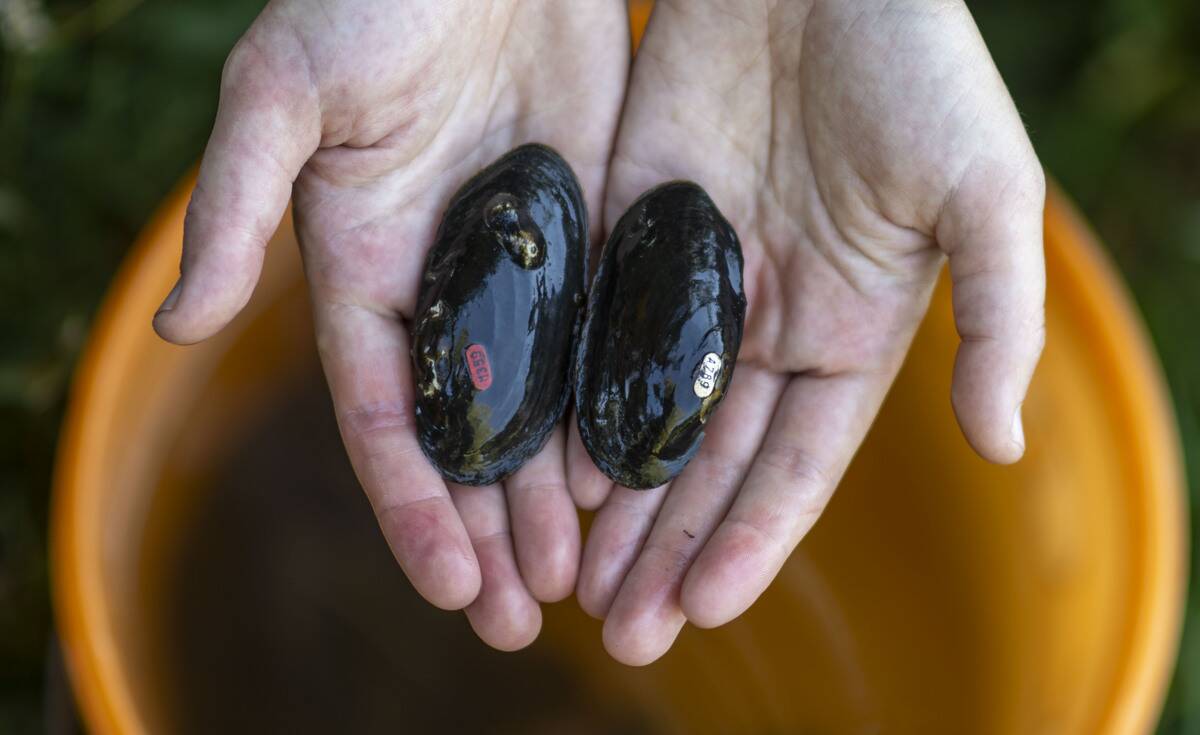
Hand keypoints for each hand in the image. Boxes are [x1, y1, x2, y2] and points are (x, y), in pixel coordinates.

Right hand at [153, 0, 628, 649]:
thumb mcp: (285, 91)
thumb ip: (235, 205)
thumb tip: (178, 327)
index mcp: (362, 269)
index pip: (388, 416)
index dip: (413, 505)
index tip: (450, 586)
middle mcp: (443, 284)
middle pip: (471, 433)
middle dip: (490, 528)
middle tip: (524, 616)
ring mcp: (522, 264)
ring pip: (542, 405)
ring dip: (555, 495)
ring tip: (580, 577)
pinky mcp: (592, 230)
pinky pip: (604, 338)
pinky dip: (612, 411)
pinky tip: (632, 475)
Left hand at [568, 0, 1044, 664]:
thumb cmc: (918, 65)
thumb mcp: (983, 191)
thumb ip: (996, 318)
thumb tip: (1001, 447)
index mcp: (850, 332)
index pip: (794, 464)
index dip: (751, 539)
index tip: (702, 608)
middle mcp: (766, 323)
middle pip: (708, 461)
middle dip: (667, 548)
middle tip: (621, 632)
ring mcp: (690, 280)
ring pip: (639, 414)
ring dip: (610, 502)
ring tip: (572, 582)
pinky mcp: (624, 229)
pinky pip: (591, 333)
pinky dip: (568, 404)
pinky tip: (542, 470)